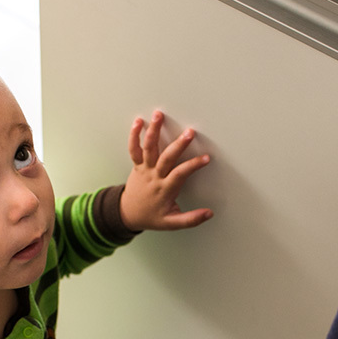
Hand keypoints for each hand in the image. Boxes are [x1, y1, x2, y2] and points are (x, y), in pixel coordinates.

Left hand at [120, 110, 213, 231]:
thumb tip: (209, 213)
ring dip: (154, 131)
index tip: (206, 158)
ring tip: (159, 115)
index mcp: (164, 189)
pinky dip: (134, 135)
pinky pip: (134, 149)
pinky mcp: (137, 165)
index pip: (181, 174)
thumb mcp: (172, 223)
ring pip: (149, 148)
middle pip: (166, 158)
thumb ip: (191, 219)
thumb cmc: (151, 217)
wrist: (128, 214)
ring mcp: (144, 169)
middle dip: (178, 144)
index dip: (193, 166)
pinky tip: (138, 122)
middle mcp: (154, 176)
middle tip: (190, 132)